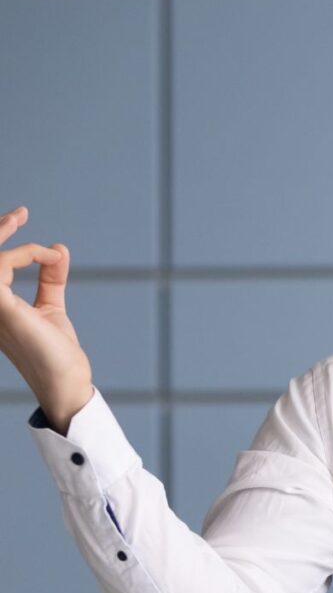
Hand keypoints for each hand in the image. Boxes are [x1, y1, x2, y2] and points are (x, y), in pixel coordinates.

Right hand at [0, 206, 93, 433]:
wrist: (66, 379)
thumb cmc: (56, 349)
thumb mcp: (51, 306)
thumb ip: (51, 279)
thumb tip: (58, 249)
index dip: (3, 238)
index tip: (29, 226)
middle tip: (21, 214)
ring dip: (6, 237)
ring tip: (39, 237)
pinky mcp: (1, 309)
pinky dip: (22, 254)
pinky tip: (49, 257)